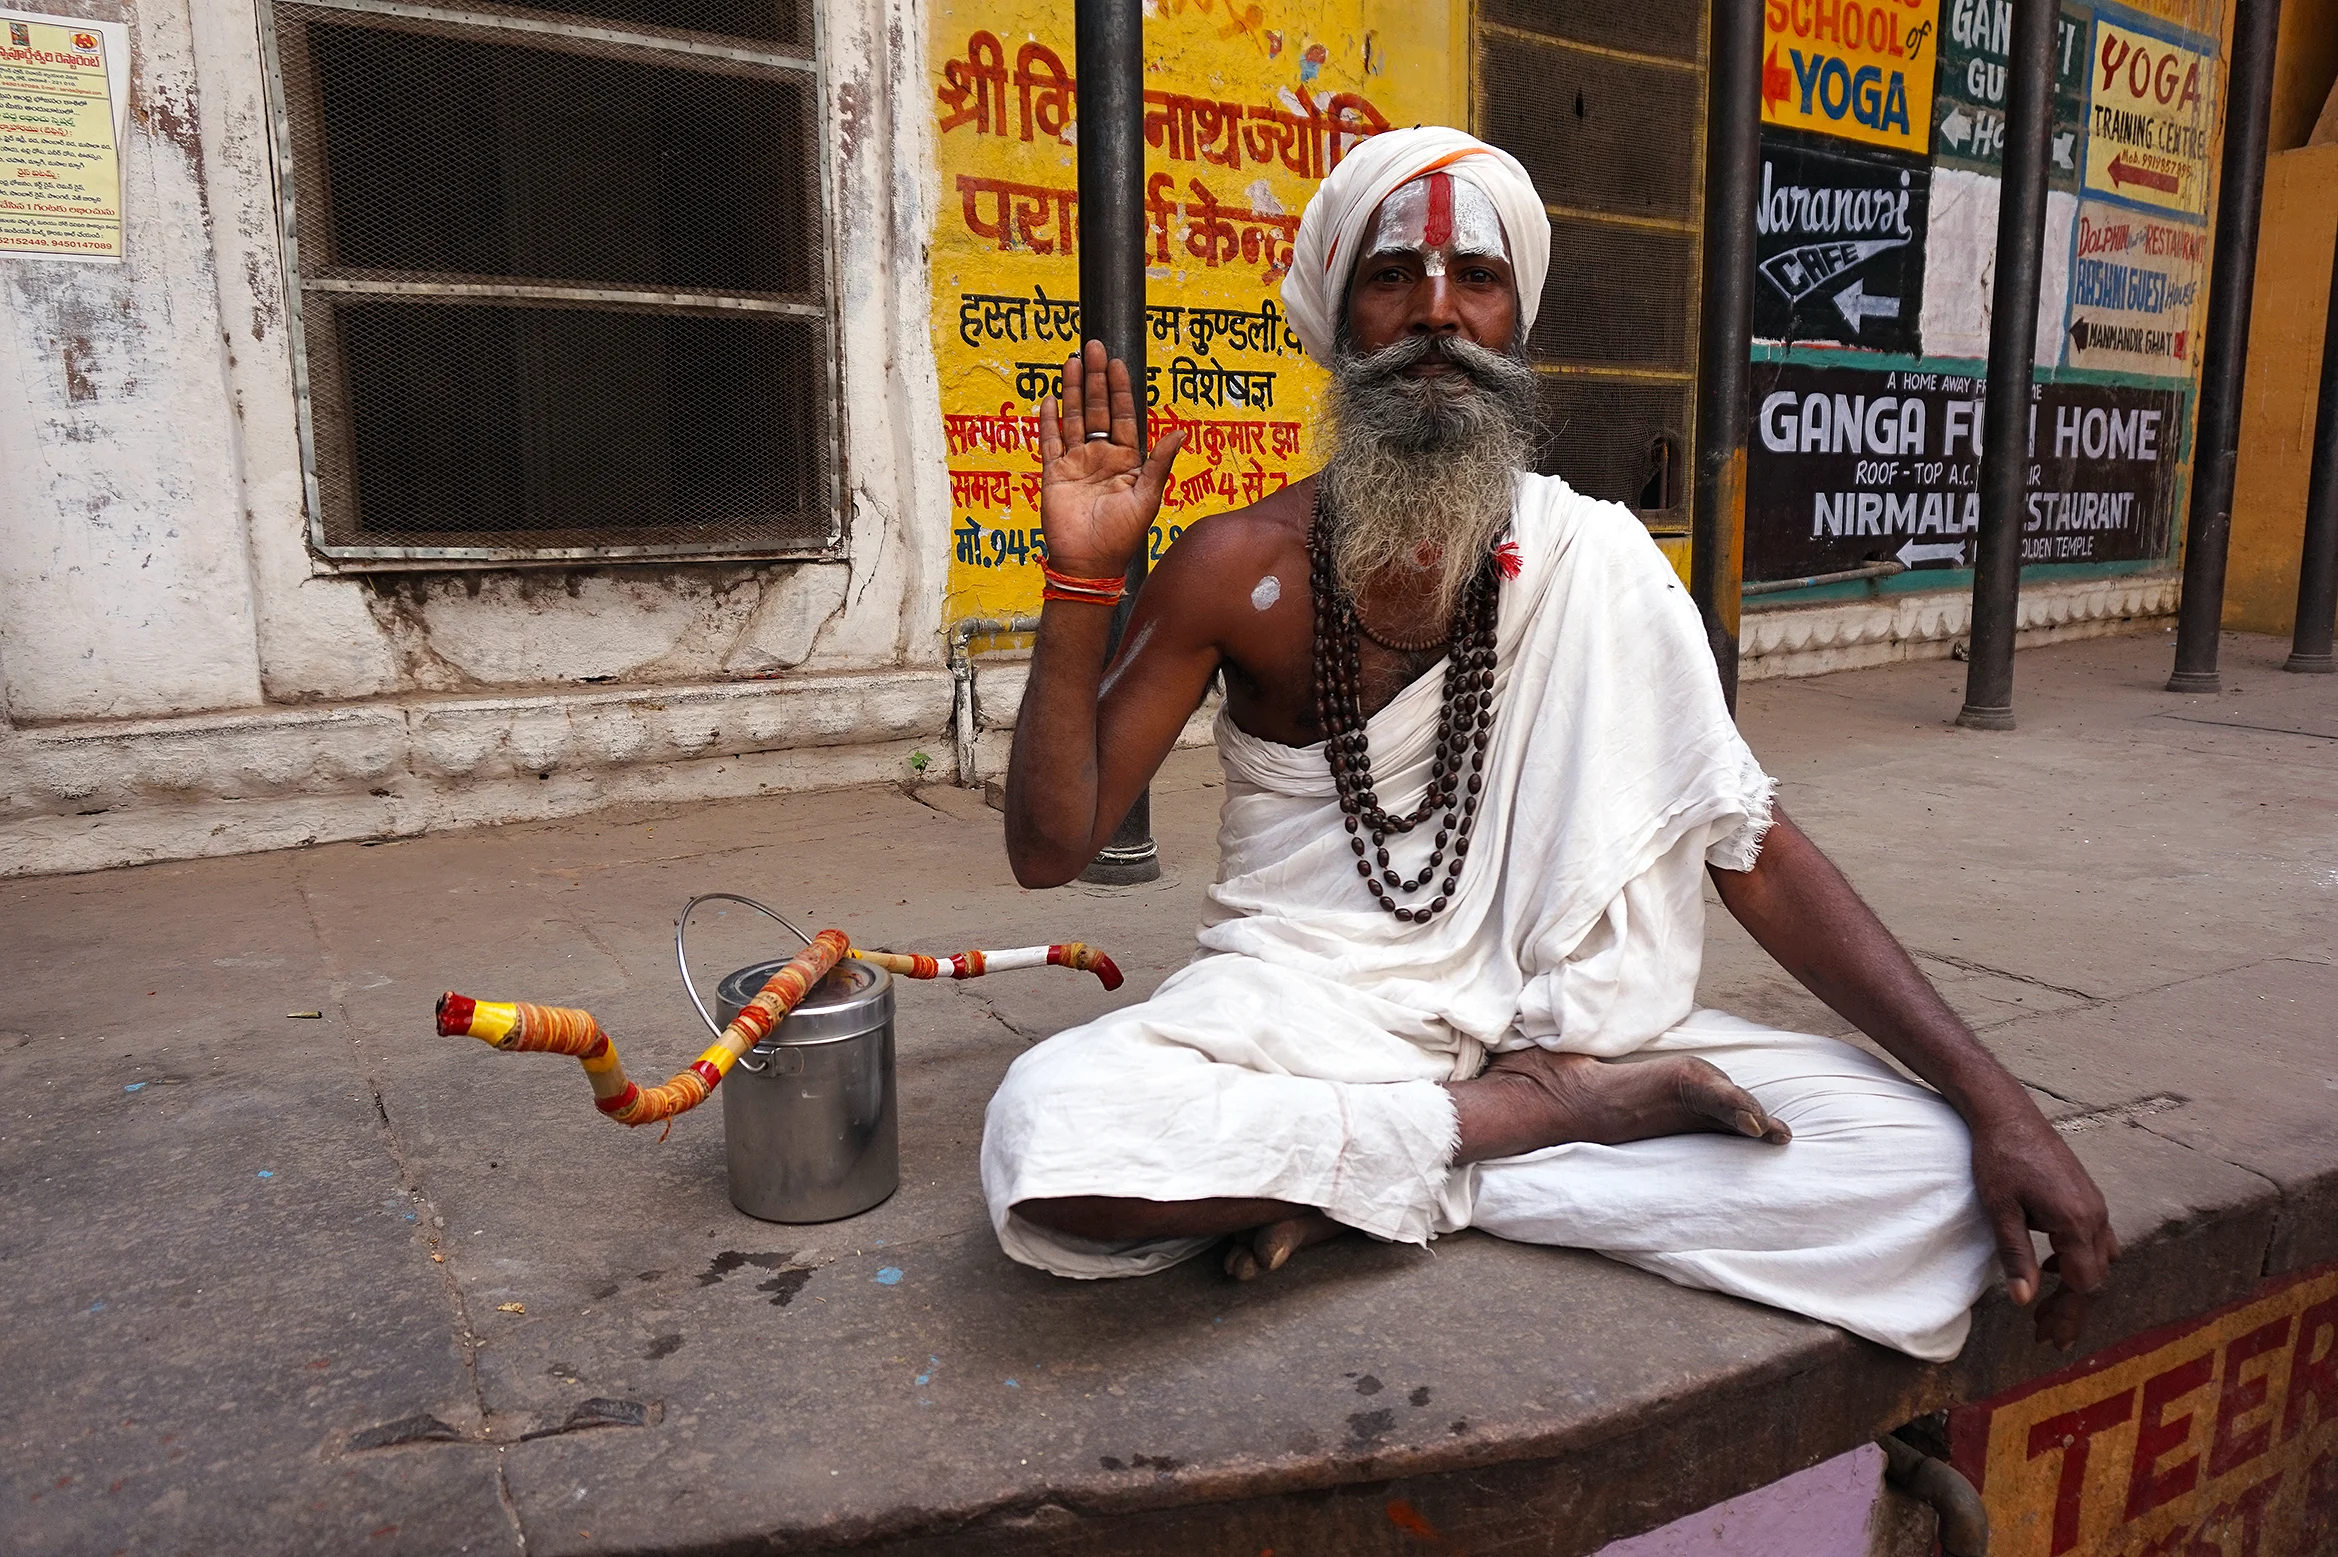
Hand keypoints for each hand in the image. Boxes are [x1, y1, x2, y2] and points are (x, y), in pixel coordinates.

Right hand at [1035, 340, 1184, 578]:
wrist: (1089, 562)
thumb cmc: (1123, 535)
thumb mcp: (1148, 496)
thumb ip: (1160, 462)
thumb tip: (1182, 431)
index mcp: (1126, 459)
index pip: (1124, 415)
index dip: (1120, 389)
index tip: (1117, 362)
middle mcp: (1101, 456)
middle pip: (1097, 408)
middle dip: (1095, 378)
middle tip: (1092, 347)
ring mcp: (1076, 463)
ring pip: (1074, 418)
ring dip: (1072, 390)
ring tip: (1071, 362)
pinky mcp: (1053, 474)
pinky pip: (1050, 442)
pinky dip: (1048, 421)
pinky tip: (1049, 399)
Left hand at [1969, 1102, 2118, 1349]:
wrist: (2007, 1114)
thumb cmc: (1999, 1158)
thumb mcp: (2000, 1210)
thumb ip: (2015, 1256)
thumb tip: (2024, 1301)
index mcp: (2077, 1222)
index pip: (2085, 1285)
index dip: (2068, 1314)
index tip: (2045, 1334)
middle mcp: (2096, 1215)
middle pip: (2097, 1278)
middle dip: (2073, 1309)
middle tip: (2046, 1335)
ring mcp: (2095, 1204)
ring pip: (2101, 1260)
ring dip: (2079, 1287)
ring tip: (2048, 1309)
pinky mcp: (2087, 1196)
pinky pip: (2096, 1240)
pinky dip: (2079, 1262)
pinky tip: (2050, 1268)